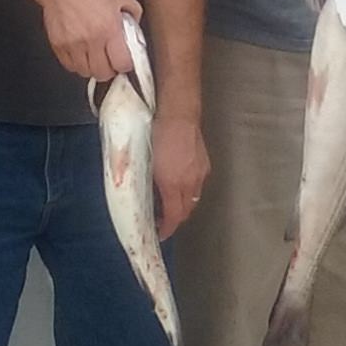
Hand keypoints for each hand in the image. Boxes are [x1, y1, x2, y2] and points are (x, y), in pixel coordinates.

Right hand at [38, 0, 142, 81]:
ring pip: (85, 72)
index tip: (124, 60)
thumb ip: (133, 14)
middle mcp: (91, 39)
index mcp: (109, 28)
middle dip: (109, 69)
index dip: (125, 65)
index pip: (121, 64)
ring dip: (92, 68)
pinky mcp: (58, 45)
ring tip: (95, 56)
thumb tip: (136, 31)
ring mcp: (73, 44)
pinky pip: (69, 66)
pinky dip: (76, 63)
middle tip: (110, 60)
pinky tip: (81, 52)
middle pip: (103, 73)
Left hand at [151, 114, 208, 237]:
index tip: (161, 233)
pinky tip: (180, 181)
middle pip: (186, 210)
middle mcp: (190, 182)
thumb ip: (146, 181)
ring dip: (182, 204)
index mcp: (173, 184)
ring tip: (169, 201)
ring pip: (193, 198)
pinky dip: (189, 189)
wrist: (178, 112)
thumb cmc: (157, 132)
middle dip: (175, 218)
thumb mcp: (144, 160)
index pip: (174, 217)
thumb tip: (142, 192)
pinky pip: (198, 184)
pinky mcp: (204, 162)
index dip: (167, 228)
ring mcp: (200, 172)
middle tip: (162, 219)